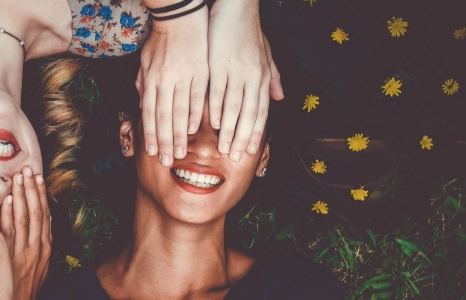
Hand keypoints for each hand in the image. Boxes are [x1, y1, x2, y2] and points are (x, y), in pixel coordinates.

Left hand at [0, 167, 51, 298]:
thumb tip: (37, 219)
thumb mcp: (37, 264)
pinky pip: (8, 233)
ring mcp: (22, 251)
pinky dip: (8, 216)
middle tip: (28, 168)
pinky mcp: (7, 257)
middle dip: (31, 189)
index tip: (38, 176)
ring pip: (23, 218)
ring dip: (21, 196)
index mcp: (43, 247)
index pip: (43, 214)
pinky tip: (6, 201)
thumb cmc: (22, 285)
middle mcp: (35, 247)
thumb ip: (37, 241)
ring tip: (18, 176)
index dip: (40, 194)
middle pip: (35, 212)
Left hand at [136, 7, 208, 165]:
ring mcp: (184, 77)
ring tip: (180, 152)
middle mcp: (165, 80)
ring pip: (180, 111)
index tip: (151, 151)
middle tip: (166, 161)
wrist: (181, 19)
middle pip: (163, 117)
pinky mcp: (200, 72)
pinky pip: (198, 97)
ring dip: (179, 134)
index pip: (149, 113)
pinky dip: (195, 115)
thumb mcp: (145, 62)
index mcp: (151, 79)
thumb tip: (142, 107)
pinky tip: (193, 130)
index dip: (149, 134)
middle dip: (164, 141)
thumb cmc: (161, 41)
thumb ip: (143, 85)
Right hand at [207, 0, 283, 161]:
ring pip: (233, 107)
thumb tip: (281, 98)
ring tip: (222, 148)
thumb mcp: (266, 54)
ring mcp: (236, 71)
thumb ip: (273, 77)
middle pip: (249, 114)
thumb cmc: (249, 31)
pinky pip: (217, 91)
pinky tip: (211, 124)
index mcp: (263, 76)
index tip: (250, 151)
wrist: (237, 8)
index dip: (256, 132)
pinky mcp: (219, 64)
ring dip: (228, 130)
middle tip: (235, 157)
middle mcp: (253, 77)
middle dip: (242, 138)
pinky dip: (214, 109)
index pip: (261, 110)